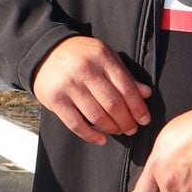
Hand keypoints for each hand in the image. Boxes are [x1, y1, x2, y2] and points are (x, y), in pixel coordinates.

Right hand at [32, 36, 151, 145]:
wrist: (45, 51)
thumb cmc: (81, 55)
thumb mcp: (105, 57)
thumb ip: (124, 75)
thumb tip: (146, 94)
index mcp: (101, 58)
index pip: (126, 88)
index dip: (138, 108)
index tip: (144, 119)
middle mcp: (85, 70)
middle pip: (113, 104)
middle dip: (126, 121)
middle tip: (132, 129)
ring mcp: (69, 86)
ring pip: (96, 116)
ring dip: (111, 128)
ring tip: (118, 131)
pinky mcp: (55, 100)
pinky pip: (76, 124)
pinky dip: (91, 136)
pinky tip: (101, 139)